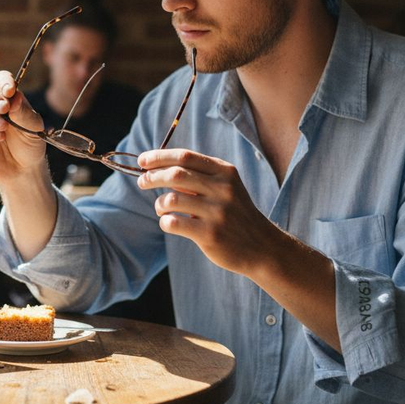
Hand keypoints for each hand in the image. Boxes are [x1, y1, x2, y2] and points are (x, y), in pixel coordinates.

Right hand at [0, 70, 47, 181]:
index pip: (0, 79)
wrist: (23, 168)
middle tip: (4, 108)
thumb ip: (23, 112)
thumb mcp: (33, 127)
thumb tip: (14, 97)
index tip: (10, 91)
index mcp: (7, 97)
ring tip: (4, 127)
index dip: (3, 81)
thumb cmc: (29, 144)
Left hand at [136, 148, 280, 275]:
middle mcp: (223, 189)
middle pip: (176, 174)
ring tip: (162, 208)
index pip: (185, 157)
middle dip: (152, 176)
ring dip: (159, 203)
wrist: (262, 247)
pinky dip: (164, 222)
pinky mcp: (210, 234)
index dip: (159, 157)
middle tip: (142, 182)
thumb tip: (159, 169)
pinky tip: (169, 223)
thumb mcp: (225, 188)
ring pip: (171, 199)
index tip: (143, 160)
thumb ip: (198, 177)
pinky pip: (173, 222)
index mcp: (225, 172)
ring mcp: (217, 212)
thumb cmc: (235, 214)